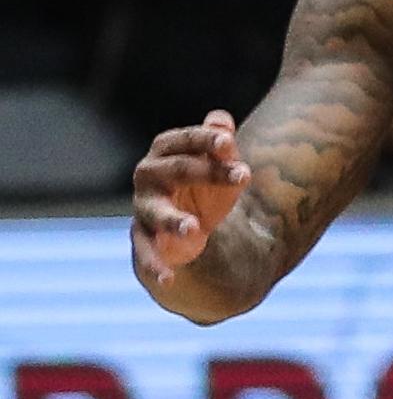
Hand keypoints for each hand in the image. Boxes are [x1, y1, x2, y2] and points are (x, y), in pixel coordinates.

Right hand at [131, 110, 250, 284]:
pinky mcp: (143, 236)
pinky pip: (146, 251)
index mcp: (166, 149)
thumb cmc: (208, 183)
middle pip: (177, 169)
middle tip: (244, 175)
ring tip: (194, 227)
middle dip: (209, 172)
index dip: (206, 138)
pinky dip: (155, 265)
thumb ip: (222, 144)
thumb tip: (221, 120)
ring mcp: (144, 206)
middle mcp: (149, 174)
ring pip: (157, 211)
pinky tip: (169, 279)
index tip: (230, 142)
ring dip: (174, 220)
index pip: (185, 139)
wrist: (192, 221)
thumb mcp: (222, 164)